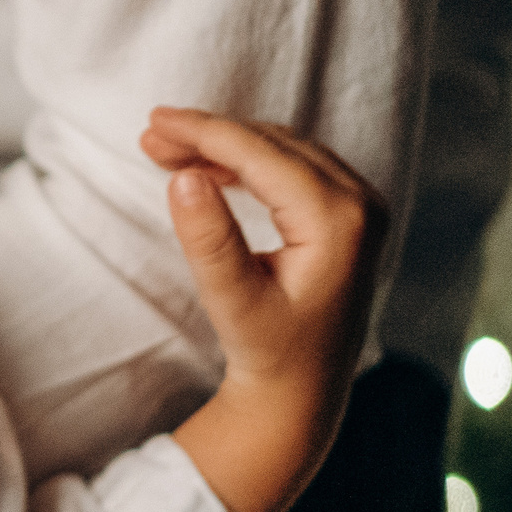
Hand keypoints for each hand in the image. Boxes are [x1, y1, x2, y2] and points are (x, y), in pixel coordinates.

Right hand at [142, 106, 386, 511]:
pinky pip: (293, 167)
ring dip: (225, 145)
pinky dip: (247, 161)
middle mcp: (359, 204)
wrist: (304, 389)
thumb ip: (208, 239)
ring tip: (168, 149)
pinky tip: (208, 170)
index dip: (204, 133)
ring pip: (282, 150)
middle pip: (274, 144)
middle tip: (152, 134)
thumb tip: (182, 177)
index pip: (262, 156)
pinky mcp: (348, 214)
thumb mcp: (231, 300)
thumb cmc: (269, 350)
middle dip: (210, 134)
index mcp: (338, 221)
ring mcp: (359, 206)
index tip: (155, 122)